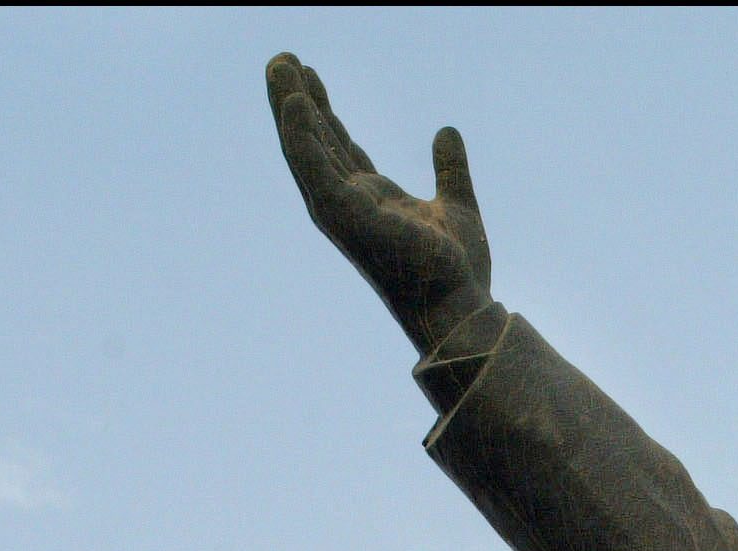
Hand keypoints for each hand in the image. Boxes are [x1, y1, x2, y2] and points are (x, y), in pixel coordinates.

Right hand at [264, 54, 492, 351]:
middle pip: (315, 142)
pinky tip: (294, 102)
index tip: (311, 76)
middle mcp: (348, 203)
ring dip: (289, 106)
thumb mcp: (456, 204)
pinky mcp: (344, 214)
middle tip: (282, 59)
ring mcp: (341, 210)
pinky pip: (315, 167)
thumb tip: (446, 132)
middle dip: (297, 100)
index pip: (338, 147)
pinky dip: (301, 134)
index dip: (323, 112)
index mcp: (370, 200)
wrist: (459, 304)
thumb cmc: (456, 271)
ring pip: (306, 148)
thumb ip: (449, 168)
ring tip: (278, 64)